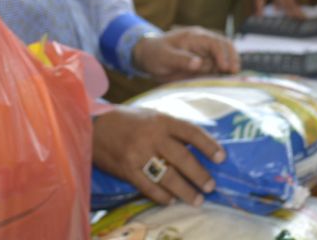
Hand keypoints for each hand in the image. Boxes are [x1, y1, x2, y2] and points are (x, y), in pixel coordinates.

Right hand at [93, 106, 224, 206]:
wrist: (94, 126)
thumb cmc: (128, 120)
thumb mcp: (152, 116)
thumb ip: (172, 129)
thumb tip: (197, 146)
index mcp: (161, 120)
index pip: (190, 132)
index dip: (208, 145)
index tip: (221, 158)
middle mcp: (152, 136)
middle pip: (182, 157)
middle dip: (199, 174)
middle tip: (210, 186)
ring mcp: (139, 154)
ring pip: (168, 176)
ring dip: (185, 191)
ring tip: (197, 200)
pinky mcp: (127, 170)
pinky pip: (149, 187)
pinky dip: (162, 196)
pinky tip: (171, 200)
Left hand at [133, 27, 239, 81]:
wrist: (148, 56)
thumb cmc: (155, 53)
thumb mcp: (164, 57)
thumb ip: (181, 59)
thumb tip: (198, 62)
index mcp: (195, 37)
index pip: (215, 42)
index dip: (223, 54)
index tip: (224, 68)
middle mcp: (203, 43)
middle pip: (225, 46)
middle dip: (232, 58)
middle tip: (234, 73)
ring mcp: (204, 53)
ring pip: (223, 57)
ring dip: (229, 67)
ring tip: (232, 80)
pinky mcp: (203, 63)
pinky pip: (217, 67)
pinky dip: (222, 73)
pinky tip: (225, 82)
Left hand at [248, 0, 304, 17]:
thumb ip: (259, 7)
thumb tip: (259, 16)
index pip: (287, 5)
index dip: (293, 13)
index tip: (299, 19)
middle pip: (292, 2)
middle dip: (297, 10)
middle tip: (304, 18)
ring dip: (294, 5)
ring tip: (299, 13)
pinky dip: (289, 0)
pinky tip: (286, 6)